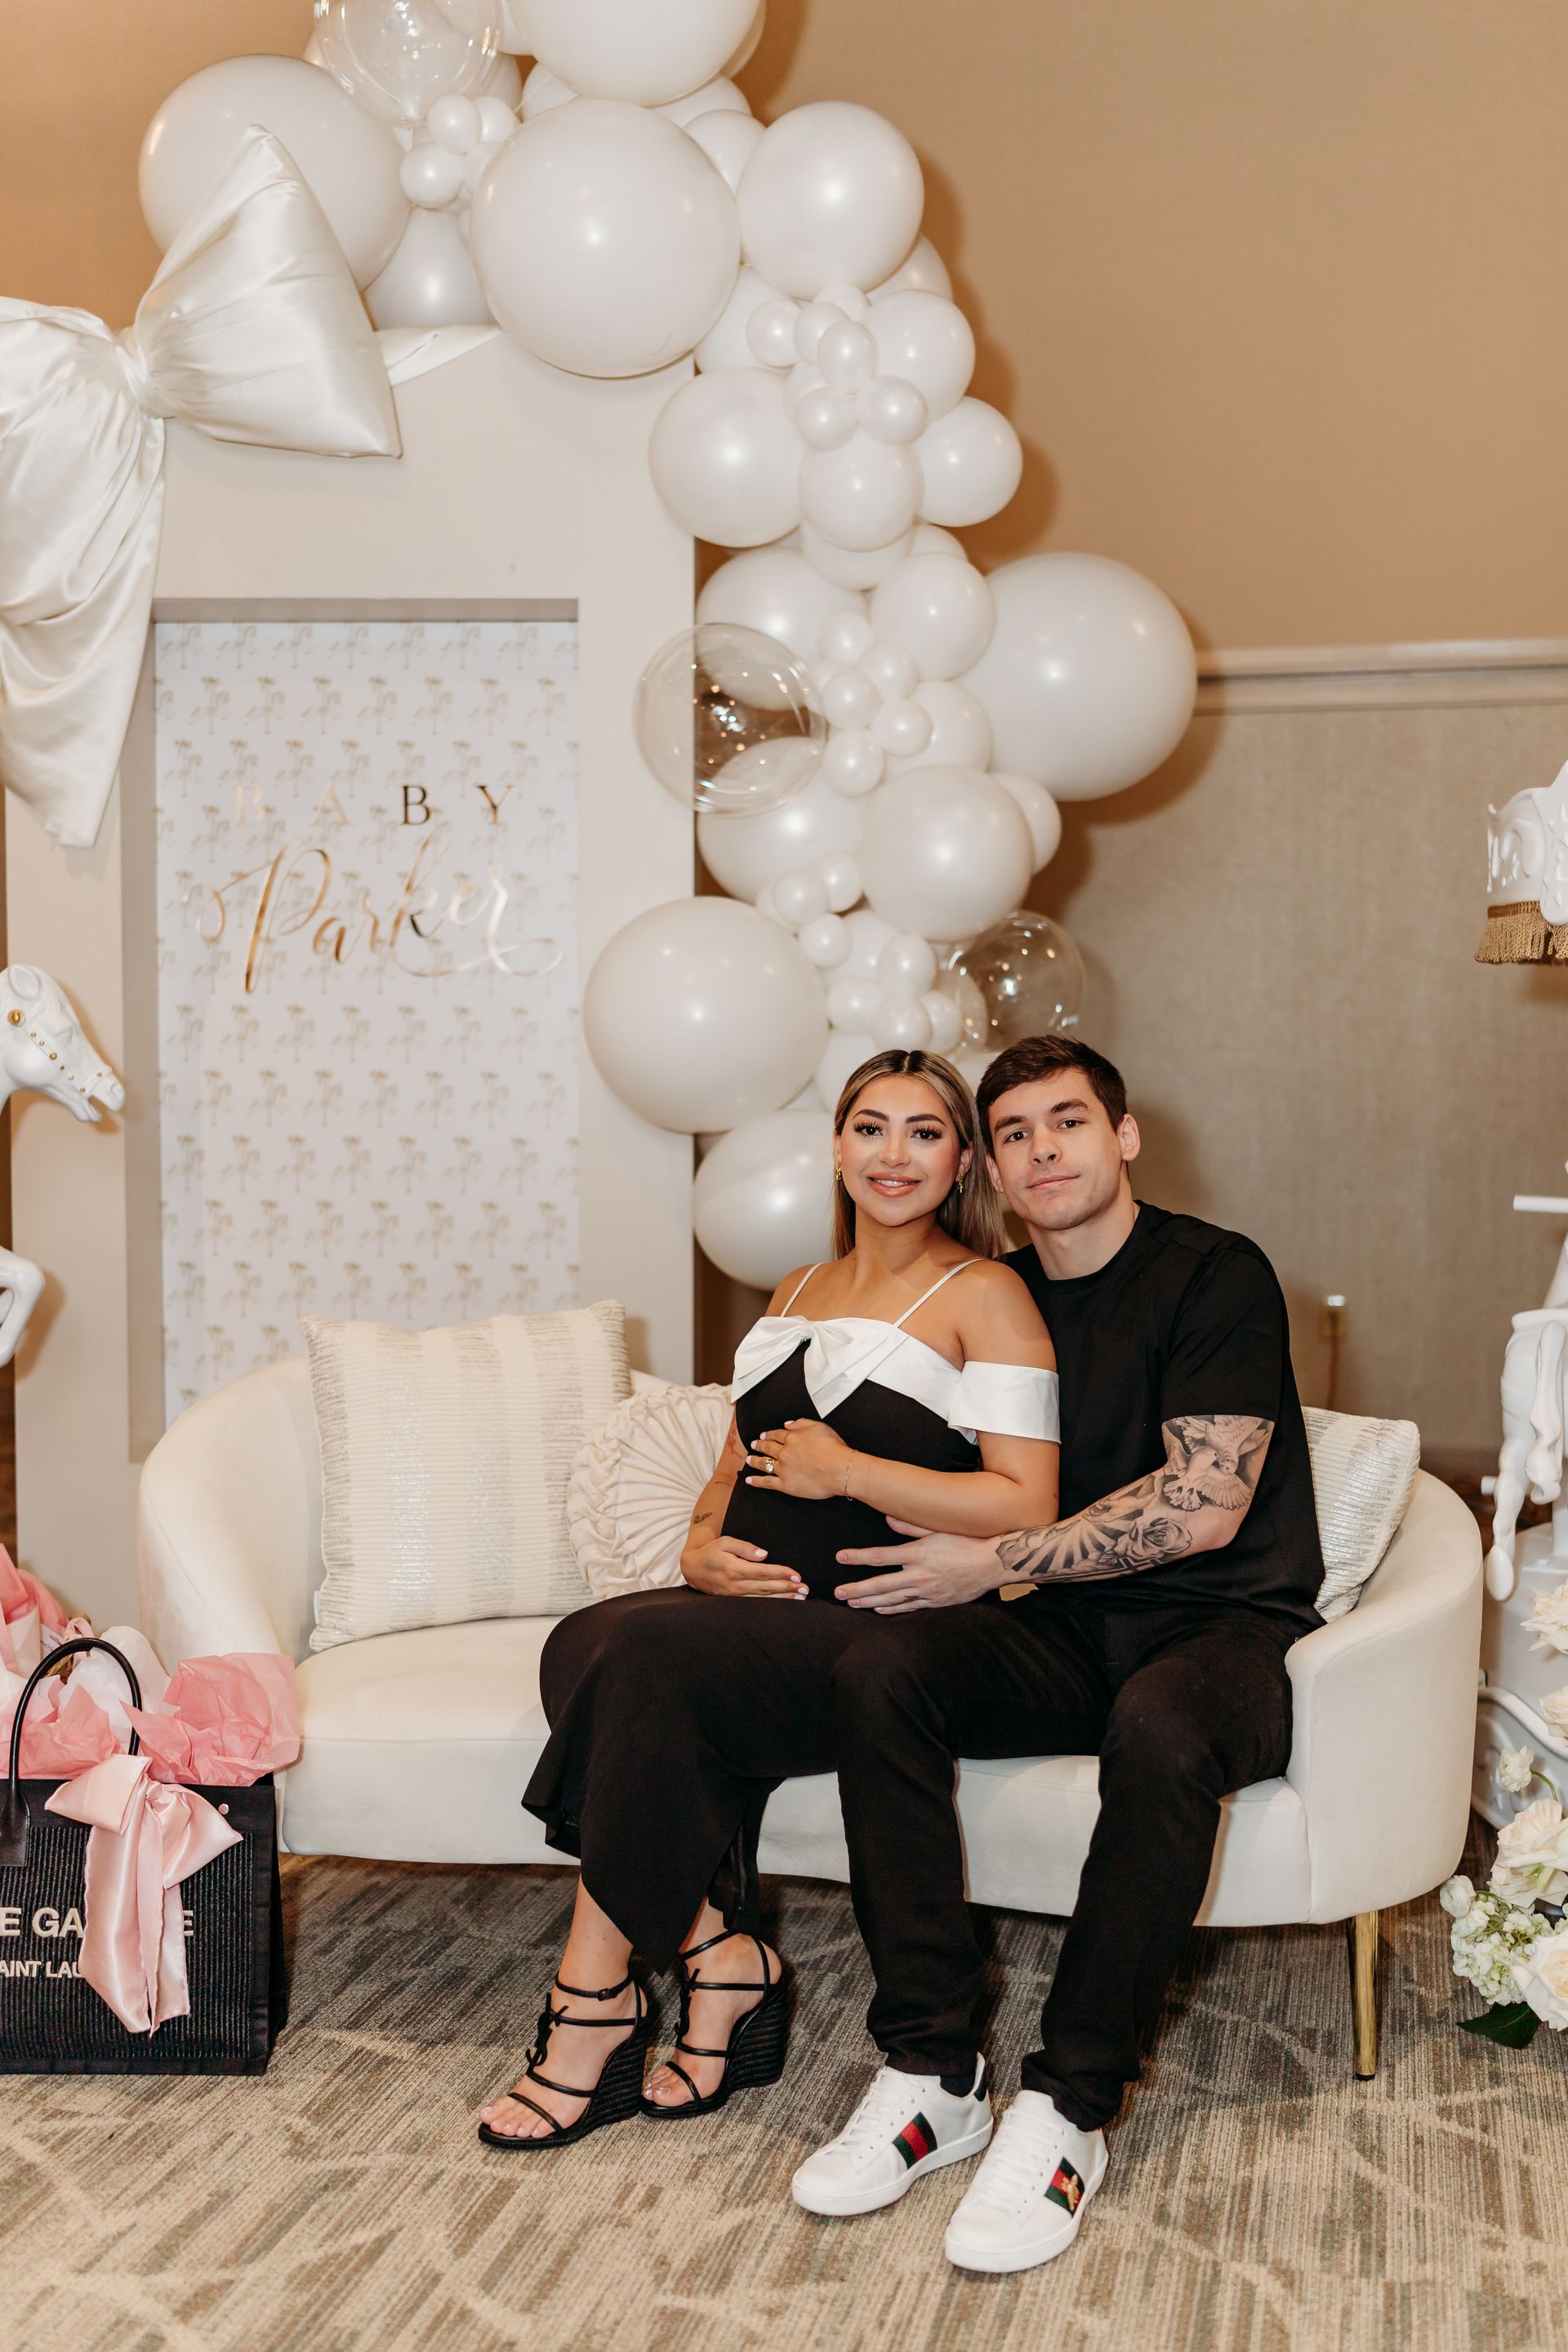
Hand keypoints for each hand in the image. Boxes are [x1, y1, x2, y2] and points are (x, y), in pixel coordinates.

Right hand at [681, 1536, 805, 1599]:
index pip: (763, 1572)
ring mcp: (734, 1596)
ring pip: (762, 1599)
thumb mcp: (725, 1542)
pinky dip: (771, 1605)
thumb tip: (764, 1554)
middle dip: (788, 1588)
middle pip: (766, 1588)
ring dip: (783, 1599)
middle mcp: (735, 1585)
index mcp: (734, 1569)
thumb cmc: (711, 1551)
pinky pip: (755, 1605)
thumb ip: (744, 1547)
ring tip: (800, 1598)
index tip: (797, 1575)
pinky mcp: (733, 1601)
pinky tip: (783, 1604)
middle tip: (806, 1589)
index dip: (781, 1574)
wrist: (692, 1568)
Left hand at [745, 1419, 856, 1500]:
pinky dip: (756, 1481)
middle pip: (768, 1448)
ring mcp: (784, 1469)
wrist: (840, 1469)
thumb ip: (801, 1423)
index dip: (769, 1435)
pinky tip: (749, 1480)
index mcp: (792, 1438)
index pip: (776, 1435)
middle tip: (753, 1445)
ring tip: (749, 1459)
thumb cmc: (834, 1448)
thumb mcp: (820, 1427)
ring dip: (755, 1460)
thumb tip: (787, 1424)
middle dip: (759, 1446)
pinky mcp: (786, 1485)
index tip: (763, 1435)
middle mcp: (785, 1453)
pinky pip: (767, 1483)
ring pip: (764, 1464)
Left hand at [834, 1520, 1005, 1612]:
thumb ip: (911, 1525)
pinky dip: (892, 1610)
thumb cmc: (968, 1540)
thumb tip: (887, 1518)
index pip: (881, 1556)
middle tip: (838, 1592)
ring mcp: (928, 1591)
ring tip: (851, 1602)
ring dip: (870, 1602)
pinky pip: (909, 1608)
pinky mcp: (937, 1602)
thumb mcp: (939, 1527)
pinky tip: (878, 1610)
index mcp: (919, 1553)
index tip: (840, 1557)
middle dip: (857, 1589)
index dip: (858, 1557)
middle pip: (881, 1585)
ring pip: (893, 1600)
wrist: (994, 1563)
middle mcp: (920, 1575)